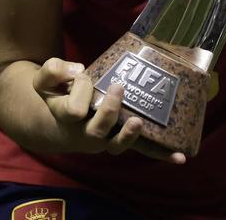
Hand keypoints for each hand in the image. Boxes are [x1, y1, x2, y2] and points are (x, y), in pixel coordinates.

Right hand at [32, 58, 185, 163]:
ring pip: (117, 145)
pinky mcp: (121, 139)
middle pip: (97, 130)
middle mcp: (86, 134)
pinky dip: (160, 153)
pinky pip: (142, 148)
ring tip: (138, 122)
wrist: (58, 121)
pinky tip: (180, 157)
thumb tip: (78, 69)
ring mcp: (105, 140)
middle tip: (117, 88)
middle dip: (109, 110)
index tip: (82, 74)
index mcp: (67, 117)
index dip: (79, 90)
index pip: (74, 108)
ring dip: (129, 136)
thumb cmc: (57, 94)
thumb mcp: (45, 79)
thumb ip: (54, 70)